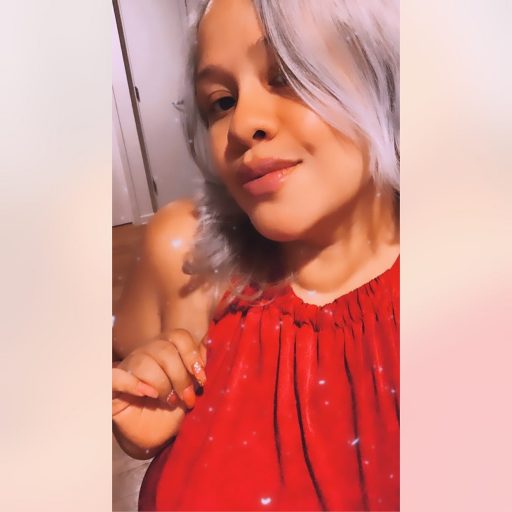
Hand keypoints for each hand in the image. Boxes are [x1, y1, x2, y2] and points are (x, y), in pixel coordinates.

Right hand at [112, 329, 206, 453]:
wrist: (154, 437)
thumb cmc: (172, 410)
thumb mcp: (190, 389)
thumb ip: (197, 368)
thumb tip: (203, 353)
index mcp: (165, 350)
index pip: (178, 336)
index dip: (192, 355)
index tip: (202, 379)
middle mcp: (145, 354)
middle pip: (164, 350)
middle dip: (181, 377)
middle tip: (188, 398)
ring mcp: (127, 369)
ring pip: (144, 362)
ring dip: (163, 384)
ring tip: (170, 401)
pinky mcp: (111, 390)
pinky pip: (114, 377)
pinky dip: (133, 384)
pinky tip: (148, 394)